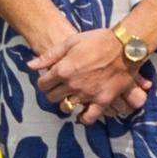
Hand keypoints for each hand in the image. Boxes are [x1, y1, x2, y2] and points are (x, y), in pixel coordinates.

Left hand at [27, 20, 146, 123]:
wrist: (126, 45)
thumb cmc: (98, 40)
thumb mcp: (71, 42)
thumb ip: (49, 55)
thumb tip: (31, 66)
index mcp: (62, 69)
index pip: (43, 84)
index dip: (44, 82)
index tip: (49, 80)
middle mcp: (72, 84)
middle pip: (52, 97)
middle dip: (53, 92)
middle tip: (59, 88)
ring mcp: (87, 94)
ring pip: (67, 107)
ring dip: (67, 102)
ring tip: (71, 97)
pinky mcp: (102, 101)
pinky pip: (89, 117)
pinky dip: (84, 118)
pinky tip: (83, 114)